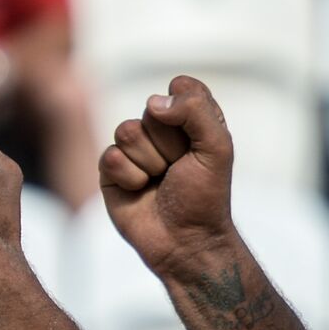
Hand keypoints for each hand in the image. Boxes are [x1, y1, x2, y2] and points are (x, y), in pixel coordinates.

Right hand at [99, 75, 235, 275]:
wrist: (185, 242)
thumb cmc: (205, 197)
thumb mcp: (217, 149)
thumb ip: (196, 111)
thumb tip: (154, 103)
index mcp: (192, 120)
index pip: (182, 87)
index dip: (188, 111)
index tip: (199, 142)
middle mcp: (162, 130)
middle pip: (152, 110)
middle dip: (170, 145)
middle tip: (180, 169)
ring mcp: (135, 148)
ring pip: (127, 131)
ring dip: (150, 163)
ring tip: (160, 182)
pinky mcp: (112, 169)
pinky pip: (111, 156)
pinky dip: (130, 178)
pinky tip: (141, 192)